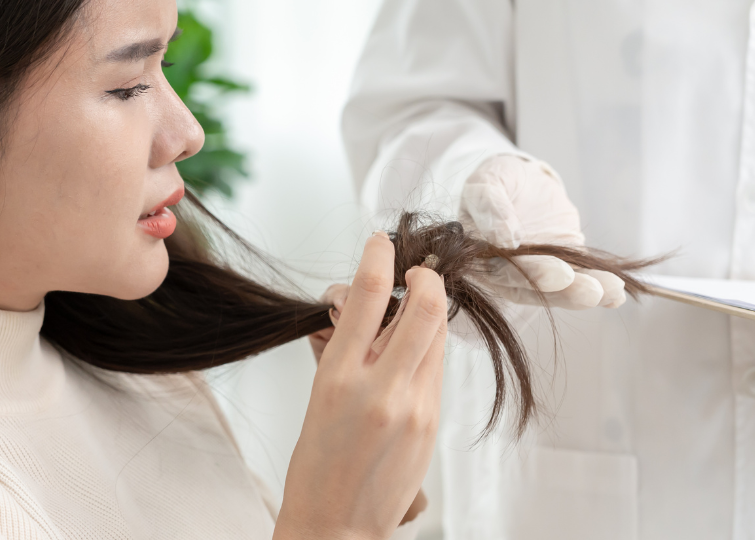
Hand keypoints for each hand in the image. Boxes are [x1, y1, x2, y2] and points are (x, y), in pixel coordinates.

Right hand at [277, 232, 445, 539]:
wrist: (336, 526)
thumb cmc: (316, 462)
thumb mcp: (319, 395)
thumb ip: (344, 347)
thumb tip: (358, 307)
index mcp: (339, 377)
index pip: (368, 295)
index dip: (378, 256)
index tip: (380, 242)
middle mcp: (382, 388)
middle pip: (426, 306)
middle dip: (426, 276)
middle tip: (415, 271)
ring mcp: (415, 407)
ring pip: (438, 334)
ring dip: (427, 312)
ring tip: (407, 315)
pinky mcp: (432, 423)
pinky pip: (436, 368)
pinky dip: (426, 350)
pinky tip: (407, 357)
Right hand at [460, 154, 625, 309]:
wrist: (524, 183)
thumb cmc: (498, 181)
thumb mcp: (486, 183)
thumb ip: (489, 206)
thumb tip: (504, 237)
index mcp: (480, 256)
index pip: (502, 272)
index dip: (529, 275)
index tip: (558, 275)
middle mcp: (506, 273)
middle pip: (534, 288)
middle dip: (565, 291)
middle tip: (591, 290)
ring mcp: (537, 273)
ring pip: (559, 289)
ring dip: (585, 293)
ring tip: (612, 292)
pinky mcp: (564, 268)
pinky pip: (580, 279)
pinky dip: (599, 290)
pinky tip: (617, 295)